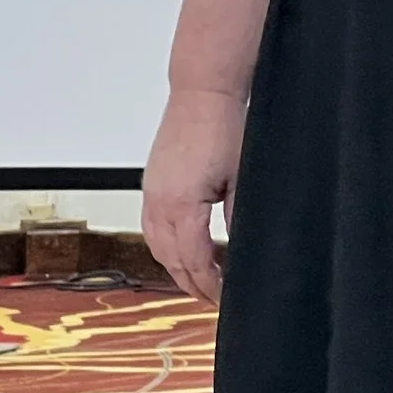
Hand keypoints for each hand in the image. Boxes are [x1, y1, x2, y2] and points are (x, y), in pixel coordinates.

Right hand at [143, 86, 243, 303]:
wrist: (202, 94)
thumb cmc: (224, 127)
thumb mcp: (240, 179)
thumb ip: (236, 217)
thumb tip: (242, 248)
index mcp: (181, 205)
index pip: (194, 260)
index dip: (209, 284)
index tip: (223, 297)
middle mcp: (159, 203)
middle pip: (171, 260)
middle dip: (192, 284)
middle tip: (213, 299)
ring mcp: (151, 194)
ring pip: (157, 247)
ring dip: (175, 268)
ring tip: (197, 282)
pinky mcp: (150, 185)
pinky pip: (150, 228)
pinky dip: (164, 247)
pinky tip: (178, 252)